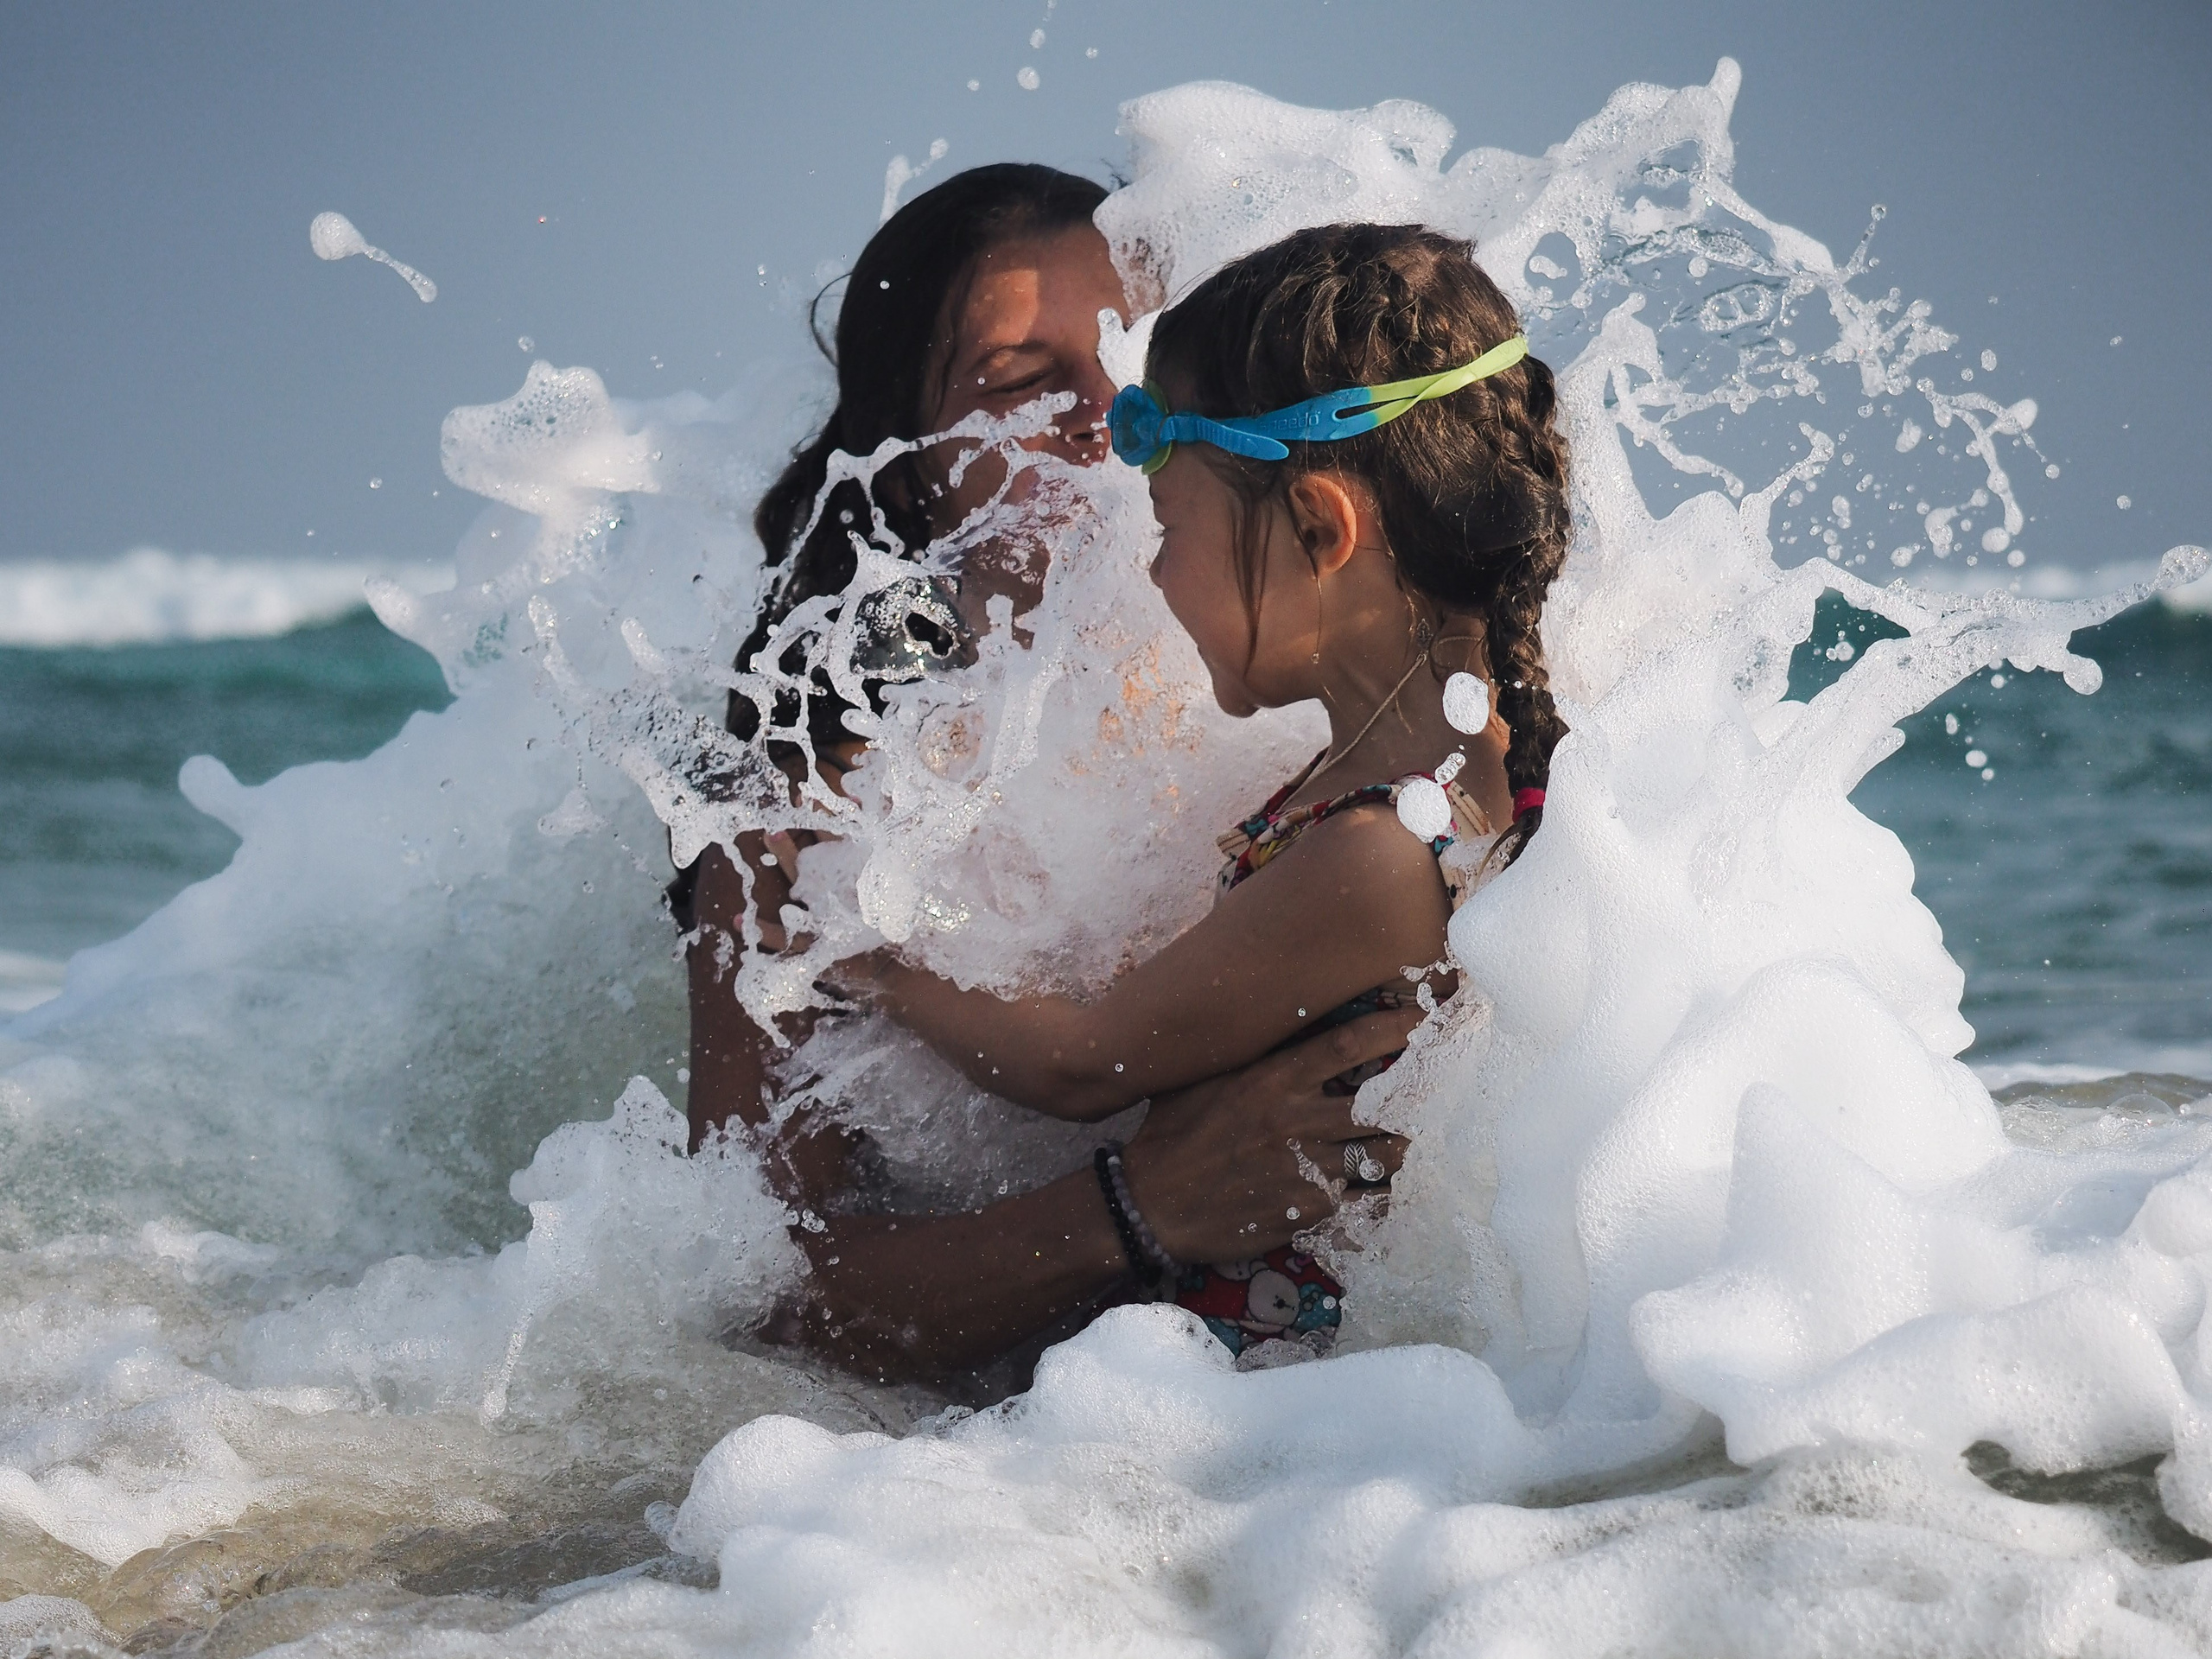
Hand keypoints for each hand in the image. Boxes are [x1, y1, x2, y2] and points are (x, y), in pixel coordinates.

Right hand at [1117, 1008, 1419, 1264]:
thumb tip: (1273, 1018)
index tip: (1430, 1015)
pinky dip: (1386, 1197)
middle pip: (1387, 1100)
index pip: (1351, 1043)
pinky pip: (1368, 1203)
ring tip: (1420, 1141)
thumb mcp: (1201, 1077)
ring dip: (1407, 1147)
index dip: (1397, 1027)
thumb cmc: (1171, 1134)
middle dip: (1425, 1092)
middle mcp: (1299, 1119)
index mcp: (1275, 1078)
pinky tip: (1398, 1194)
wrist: (1150, 1205)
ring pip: (1386, 1153)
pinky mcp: (1310, 1212)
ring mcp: (1308, 1168)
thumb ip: (1246, 1052)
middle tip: (1451, 1084)